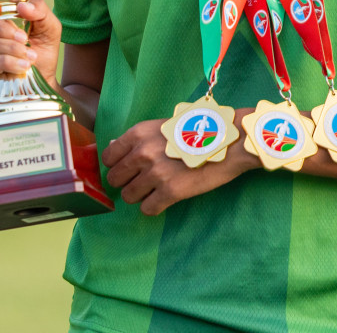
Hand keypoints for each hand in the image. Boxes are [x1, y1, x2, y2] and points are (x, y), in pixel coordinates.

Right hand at [0, 0, 62, 99]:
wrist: (42, 82)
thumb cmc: (40, 50)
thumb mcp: (49, 26)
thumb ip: (39, 9)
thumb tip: (21, 6)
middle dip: (0, 27)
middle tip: (23, 37)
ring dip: (9, 48)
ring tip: (29, 57)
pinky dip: (5, 62)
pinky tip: (20, 67)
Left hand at [102, 113, 256, 215]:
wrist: (227, 141)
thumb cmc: (196, 131)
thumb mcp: (162, 126)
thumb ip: (137, 139)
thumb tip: (111, 148)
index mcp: (139, 133)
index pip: (108, 157)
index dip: (116, 165)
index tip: (126, 169)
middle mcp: (143, 153)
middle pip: (115, 179)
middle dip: (126, 182)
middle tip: (142, 182)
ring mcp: (156, 173)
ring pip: (129, 196)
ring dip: (139, 196)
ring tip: (155, 190)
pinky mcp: (170, 192)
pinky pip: (148, 209)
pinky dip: (154, 207)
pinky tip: (164, 199)